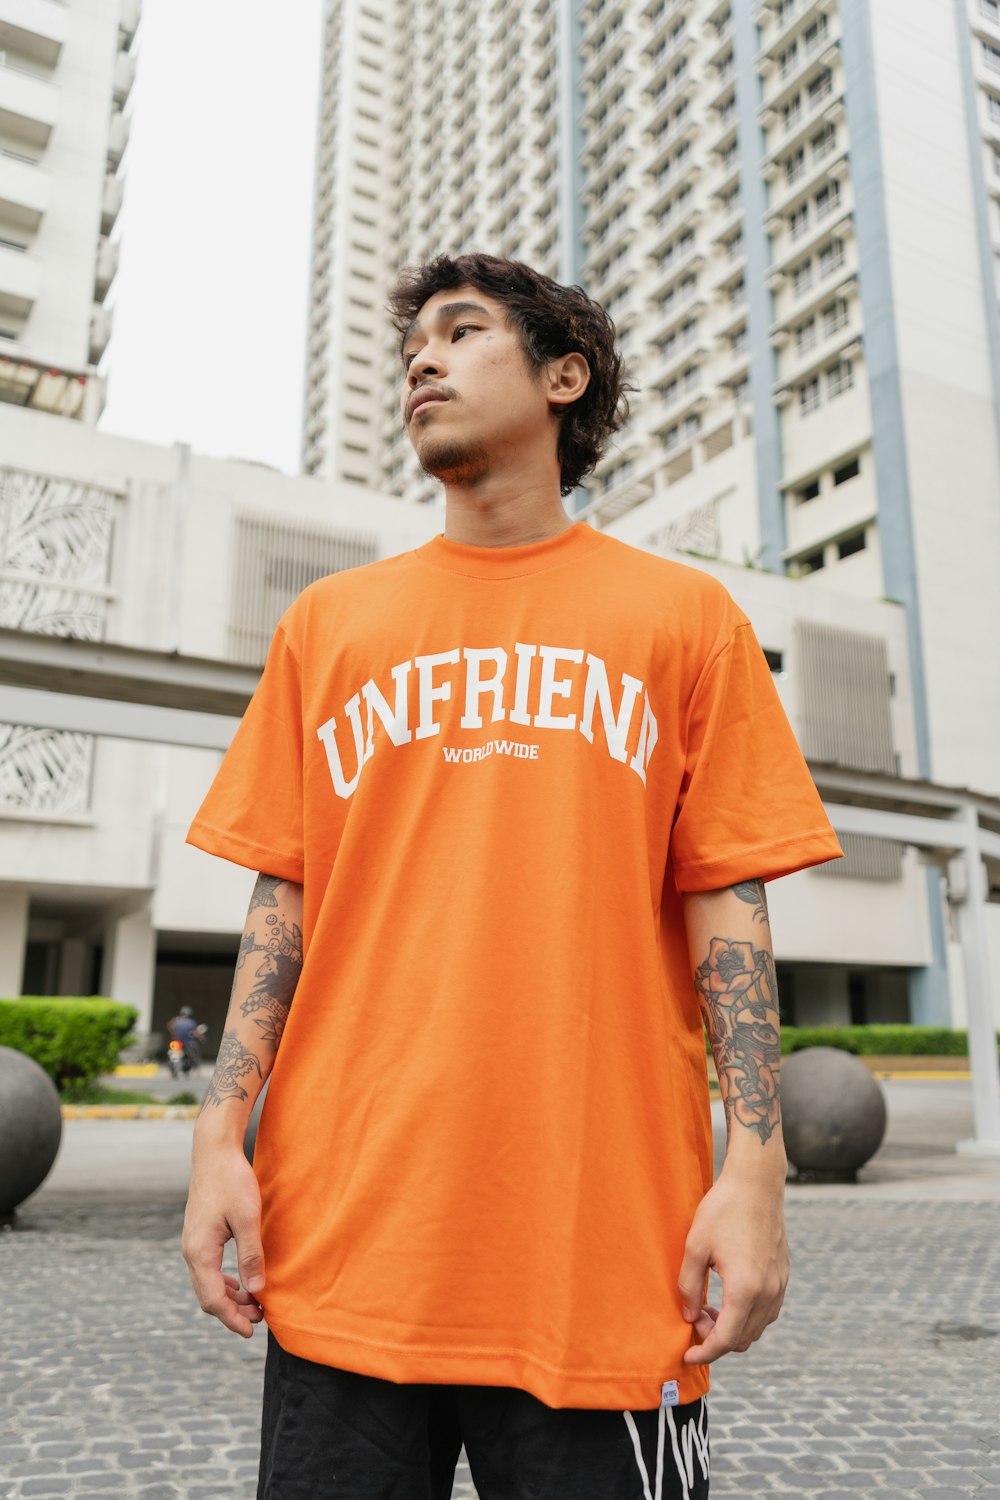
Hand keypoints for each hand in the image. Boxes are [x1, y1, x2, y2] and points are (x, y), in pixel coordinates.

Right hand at [181, 1145, 266, 1337]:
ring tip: (255, 1304)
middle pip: (208, 1296)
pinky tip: (241, 1283)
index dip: (232, 1319)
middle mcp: (191, 1251)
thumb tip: (256, 1292)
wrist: (214, 1151)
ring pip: (208, 1283)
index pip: (213, 1299)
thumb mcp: (248, 1218)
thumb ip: (251, 1256)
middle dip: (233, 1312)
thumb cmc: (232, 1181)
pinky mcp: (199, 1235)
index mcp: (200, 1252)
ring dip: (230, 1298)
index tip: (252, 1332)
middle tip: (261, 1318)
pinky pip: (208, 1269)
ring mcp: (192, 1243)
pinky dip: (225, 1282)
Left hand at [677, 1169, 788, 1364]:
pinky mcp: (784, 1276)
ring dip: (733, 1328)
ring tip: (709, 1306)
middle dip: (716, 1339)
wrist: (756, 1183)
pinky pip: (767, 1311)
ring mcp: (779, 1285)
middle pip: (742, 1339)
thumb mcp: (695, 1246)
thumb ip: (689, 1287)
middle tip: (695, 1318)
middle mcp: (768, 1293)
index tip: (687, 1356)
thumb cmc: (723, 1210)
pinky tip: (728, 1295)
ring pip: (757, 1328)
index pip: (725, 1340)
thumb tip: (690, 1317)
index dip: (704, 1354)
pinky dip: (747, 1315)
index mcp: (745, 1289)